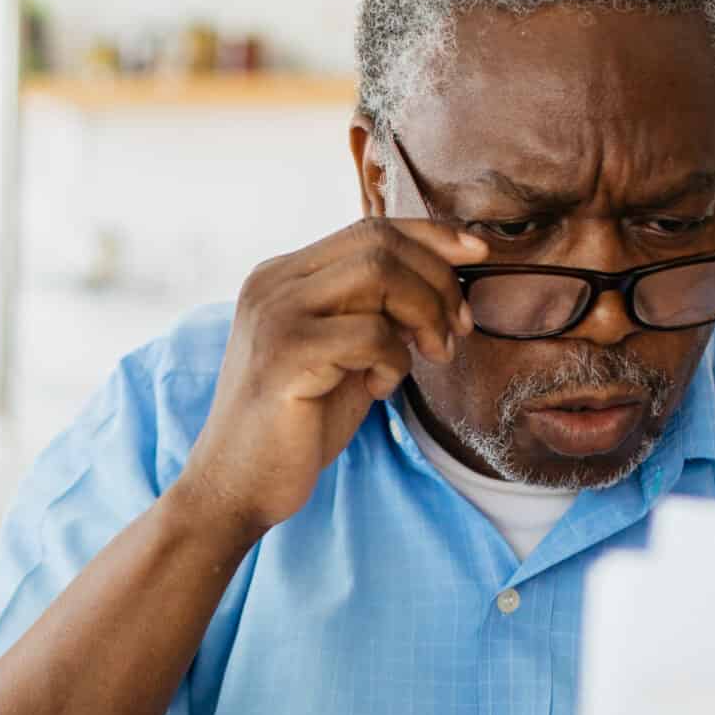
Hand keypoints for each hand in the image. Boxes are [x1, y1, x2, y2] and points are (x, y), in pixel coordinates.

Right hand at [178, 218, 486, 537]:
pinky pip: (370, 333)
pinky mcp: (284, 355)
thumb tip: (444, 287)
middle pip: (379, 241)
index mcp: (284, 276)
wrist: (237, 486)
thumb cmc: (296, 426)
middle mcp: (274, 283)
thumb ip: (376, 314)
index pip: (369, 228)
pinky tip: (377, 389)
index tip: (477, 254)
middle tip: (456, 331)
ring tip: (428, 355)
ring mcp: (274, 315)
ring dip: (424, 313)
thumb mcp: (343, 355)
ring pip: (378, 273)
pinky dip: (393, 361)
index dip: (431, 235)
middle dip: (437, 281)